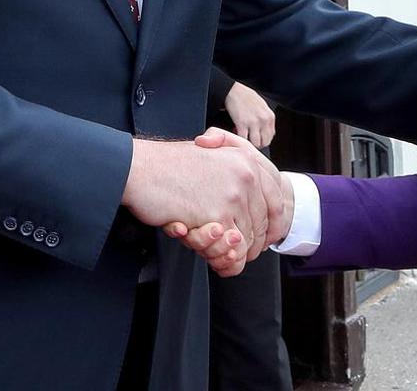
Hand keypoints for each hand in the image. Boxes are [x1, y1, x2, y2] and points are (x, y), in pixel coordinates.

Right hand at [163, 130, 296, 274]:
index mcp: (247, 160)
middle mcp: (247, 176)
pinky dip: (219, 258)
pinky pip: (229, 250)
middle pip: (262, 225)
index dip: (272, 225)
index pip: (276, 200)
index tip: (264, 240)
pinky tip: (204, 253)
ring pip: (245, 241)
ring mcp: (234, 195)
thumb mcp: (212, 157)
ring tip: (209, 250)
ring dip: (227, 253)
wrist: (141, 168)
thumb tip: (247, 210)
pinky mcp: (217, 216)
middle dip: (248, 245)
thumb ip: (234, 176)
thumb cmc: (168, 166)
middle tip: (230, 255)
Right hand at [223, 81, 275, 148]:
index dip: (263, 140)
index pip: (271, 136)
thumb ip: (265, 119)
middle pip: (264, 142)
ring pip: (255, 143)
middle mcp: (264, 120)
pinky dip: (239, 139)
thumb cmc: (246, 97)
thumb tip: (265, 132)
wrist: (234, 90)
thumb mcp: (262, 106)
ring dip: (248, 142)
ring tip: (243, 136)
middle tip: (249, 139)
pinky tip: (236, 132)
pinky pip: (243, 139)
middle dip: (256, 143)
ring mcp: (253, 122)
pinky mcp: (242, 123)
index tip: (257, 138)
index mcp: (270, 116)